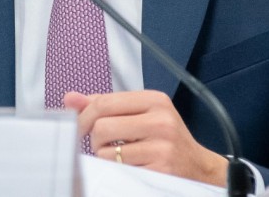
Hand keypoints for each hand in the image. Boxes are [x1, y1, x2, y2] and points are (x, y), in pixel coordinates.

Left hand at [64, 90, 228, 186]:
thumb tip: (70, 98)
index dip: (84, 115)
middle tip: (103, 144)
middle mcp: (161, 121)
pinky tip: (131, 166)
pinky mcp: (160, 171)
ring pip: (106, 152)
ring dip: (106, 157)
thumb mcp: (141, 113)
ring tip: (120, 155)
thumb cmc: (164, 138)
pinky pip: (118, 170)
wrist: (198, 168)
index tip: (80, 126)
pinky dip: (117, 170)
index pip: (104, 102)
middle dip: (94, 139)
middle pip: (101, 127)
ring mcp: (162, 147)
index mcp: (155, 100)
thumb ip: (105, 104)